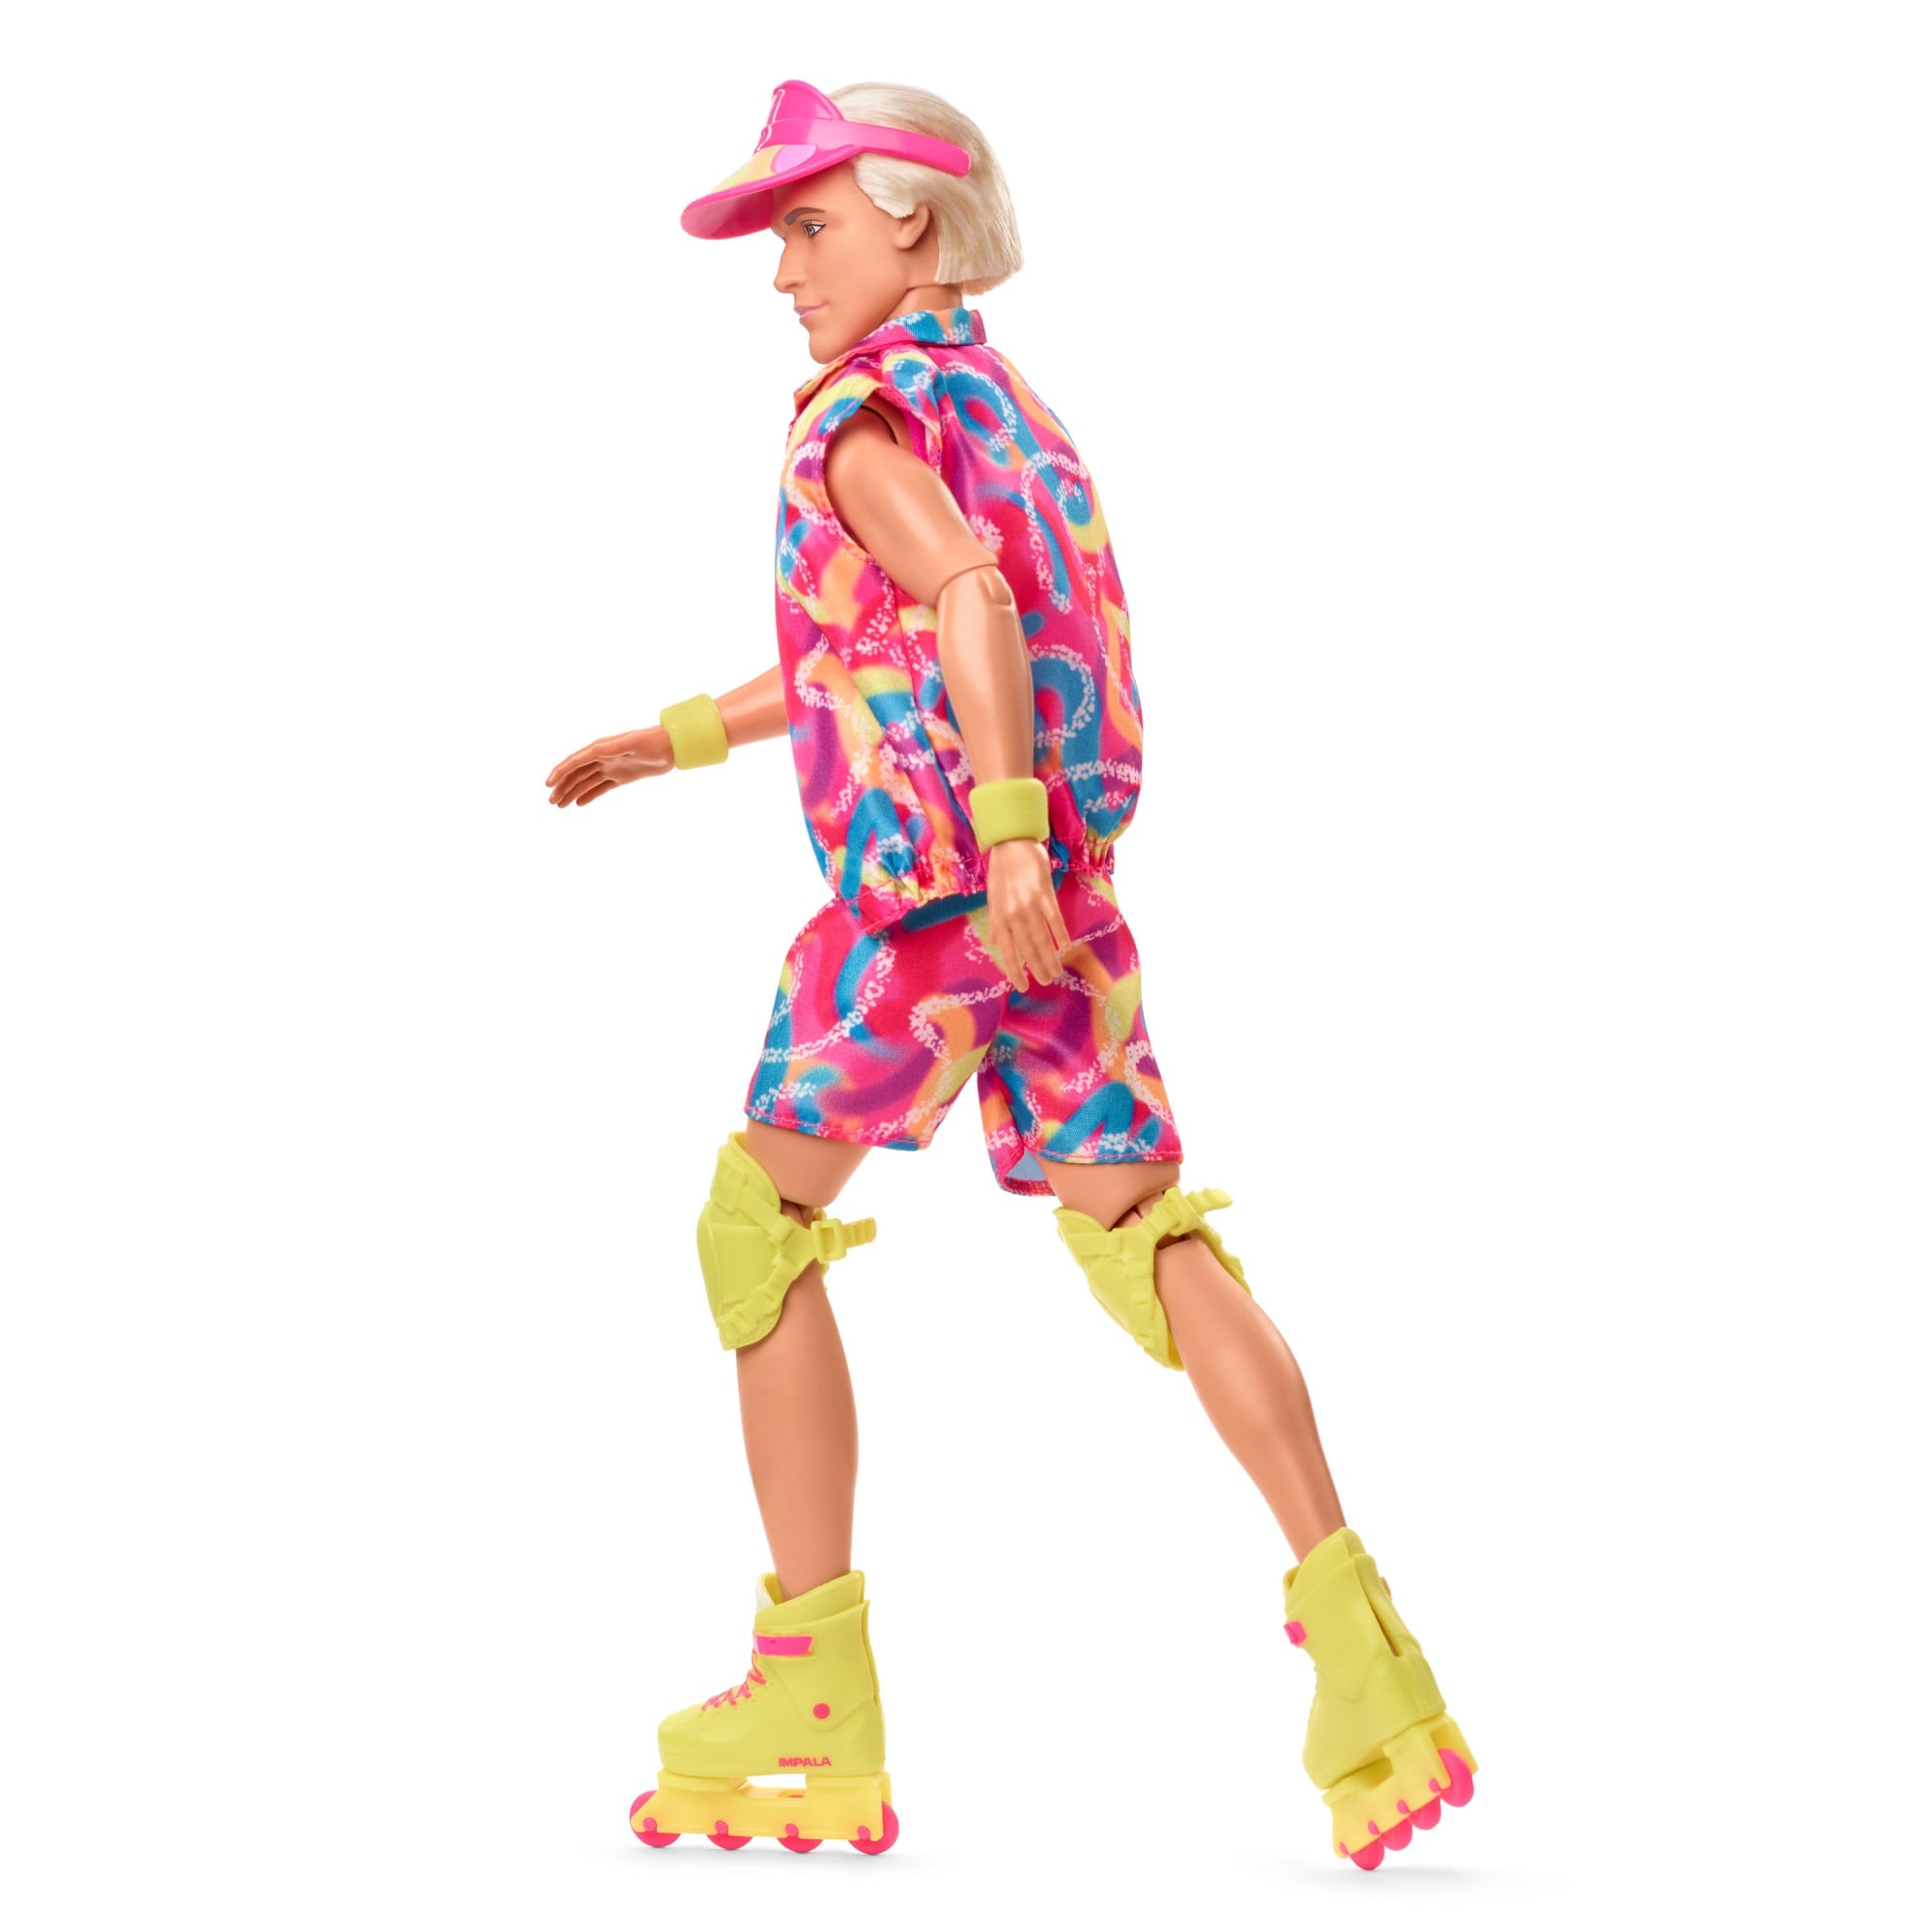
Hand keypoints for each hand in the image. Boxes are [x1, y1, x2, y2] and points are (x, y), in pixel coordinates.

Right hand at [545, 726, 673, 807]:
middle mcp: (603, 757)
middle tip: (551, 802)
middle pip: (577, 774)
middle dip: (562, 786)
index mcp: (601, 748)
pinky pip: (601, 787)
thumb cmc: (653, 741)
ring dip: (572, 792)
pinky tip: (579, 804)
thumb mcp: (633, 743)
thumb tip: (595, 750)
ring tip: (560, 806)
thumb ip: (614, 747)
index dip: (560, 772)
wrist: (672, 747)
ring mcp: (612, 767)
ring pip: (586, 782)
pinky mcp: (622, 776)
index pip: (575, 762)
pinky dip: (589, 795)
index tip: (548, 785)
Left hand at [984, 840, 1071, 991]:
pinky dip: (1060, 934)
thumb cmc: (1002, 870)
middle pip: (1027, 948)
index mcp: (1000, 916)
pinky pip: (1054, 919)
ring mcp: (1029, 904)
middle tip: (1047, 982)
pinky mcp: (1044, 893)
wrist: (1012, 842)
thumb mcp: (992, 897)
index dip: (1015, 970)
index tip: (1022, 986)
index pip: (1007, 951)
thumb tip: (995, 941)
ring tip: (1057, 971)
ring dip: (1050, 957)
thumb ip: (996, 922)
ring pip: (1041, 938)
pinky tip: (1065, 947)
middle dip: (1037, 968)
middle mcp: (1013, 914)